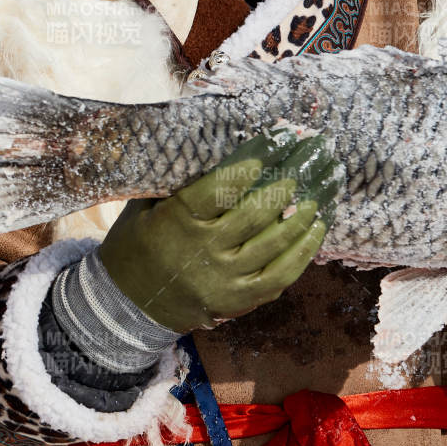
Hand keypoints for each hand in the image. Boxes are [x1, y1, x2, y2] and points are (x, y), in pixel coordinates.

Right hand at [95, 129, 341, 332]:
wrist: (128, 303)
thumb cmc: (135, 244)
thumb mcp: (142, 206)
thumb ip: (175, 184)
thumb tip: (215, 153)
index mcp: (178, 220)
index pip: (222, 186)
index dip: (253, 163)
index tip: (277, 142)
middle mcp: (204, 250)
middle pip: (256, 213)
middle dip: (286, 185)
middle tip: (307, 164)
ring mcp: (224, 279)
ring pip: (274, 244)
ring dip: (301, 217)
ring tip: (318, 195)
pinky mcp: (238, 301)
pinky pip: (280, 276)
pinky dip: (302, 253)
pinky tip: (314, 232)